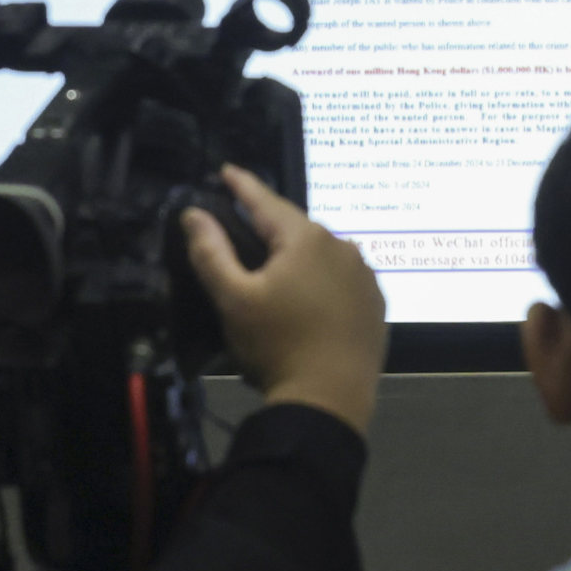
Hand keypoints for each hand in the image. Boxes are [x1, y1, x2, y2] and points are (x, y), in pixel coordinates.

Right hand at [180, 166, 386, 437]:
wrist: (329, 400)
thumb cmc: (277, 345)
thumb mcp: (234, 300)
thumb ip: (211, 252)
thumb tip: (194, 214)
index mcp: (306, 238)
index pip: (267, 201)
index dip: (243, 185)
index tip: (227, 170)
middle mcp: (343, 247)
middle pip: (297, 229)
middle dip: (271, 227)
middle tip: (246, 229)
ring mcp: (365, 276)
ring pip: (323, 254)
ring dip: (300, 256)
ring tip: (278, 270)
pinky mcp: (376, 305)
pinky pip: (343, 280)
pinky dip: (323, 281)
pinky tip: (310, 298)